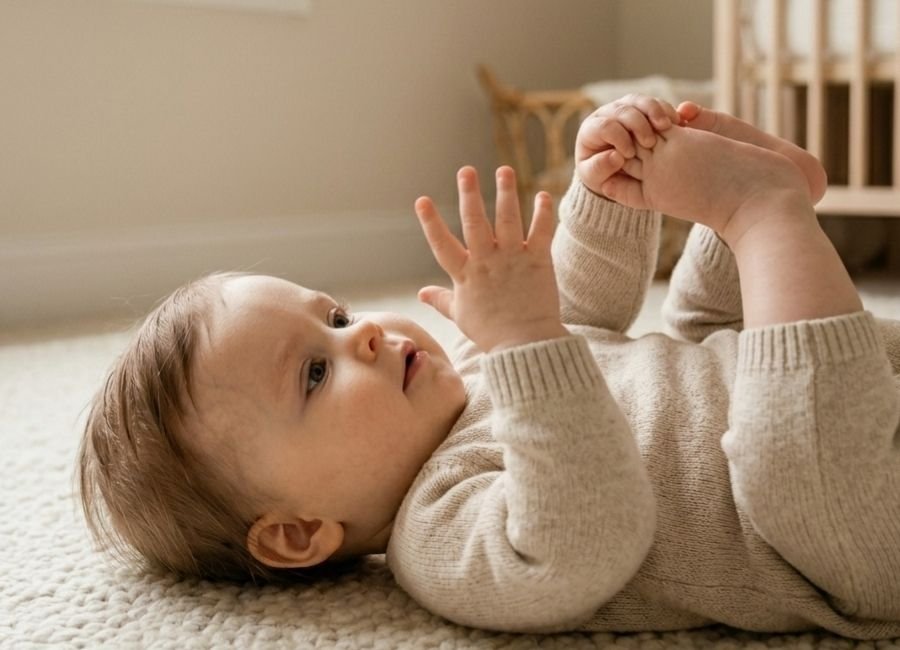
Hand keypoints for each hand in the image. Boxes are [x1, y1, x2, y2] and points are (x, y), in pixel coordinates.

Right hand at [414, 166, 567, 352]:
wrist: (526, 346)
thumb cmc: (491, 332)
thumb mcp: (461, 315)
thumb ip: (441, 299)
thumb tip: (421, 293)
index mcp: (465, 275)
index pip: (442, 244)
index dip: (430, 222)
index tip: (421, 200)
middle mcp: (487, 262)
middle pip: (475, 222)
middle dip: (469, 194)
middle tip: (466, 170)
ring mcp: (513, 259)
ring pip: (508, 219)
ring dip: (506, 193)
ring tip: (503, 170)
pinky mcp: (538, 261)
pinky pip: (541, 231)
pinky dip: (542, 212)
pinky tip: (542, 195)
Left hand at [575, 94, 680, 196]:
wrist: (616, 170)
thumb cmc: (601, 174)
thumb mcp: (595, 178)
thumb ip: (599, 169)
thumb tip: (615, 157)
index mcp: (591, 129)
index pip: (605, 126)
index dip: (618, 138)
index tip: (629, 155)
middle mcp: (607, 114)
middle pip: (624, 110)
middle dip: (638, 124)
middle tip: (649, 143)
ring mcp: (626, 108)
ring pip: (640, 101)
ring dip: (655, 111)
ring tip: (666, 127)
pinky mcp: (643, 108)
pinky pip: (656, 103)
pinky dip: (667, 110)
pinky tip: (677, 122)